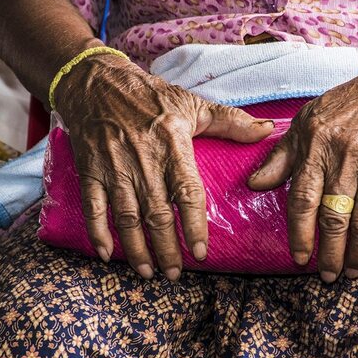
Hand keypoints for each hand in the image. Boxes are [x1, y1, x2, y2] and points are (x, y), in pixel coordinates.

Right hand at [55, 54, 273, 279]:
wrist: (96, 83)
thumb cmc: (150, 96)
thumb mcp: (191, 103)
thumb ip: (230, 121)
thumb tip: (267, 130)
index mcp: (172, 144)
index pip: (186, 192)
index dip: (193, 225)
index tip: (201, 252)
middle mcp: (143, 160)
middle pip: (157, 214)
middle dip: (166, 249)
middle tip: (175, 274)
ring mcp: (114, 167)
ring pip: (126, 217)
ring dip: (137, 249)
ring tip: (148, 272)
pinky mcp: (90, 170)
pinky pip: (93, 207)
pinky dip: (98, 232)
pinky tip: (107, 255)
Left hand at [248, 58, 357, 282]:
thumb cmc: (349, 104)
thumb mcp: (308, 121)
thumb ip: (281, 156)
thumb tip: (254, 185)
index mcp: (316, 146)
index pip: (302, 200)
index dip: (300, 234)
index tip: (299, 258)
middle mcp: (344, 158)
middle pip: (333, 218)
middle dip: (330, 253)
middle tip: (328, 276)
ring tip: (353, 272)